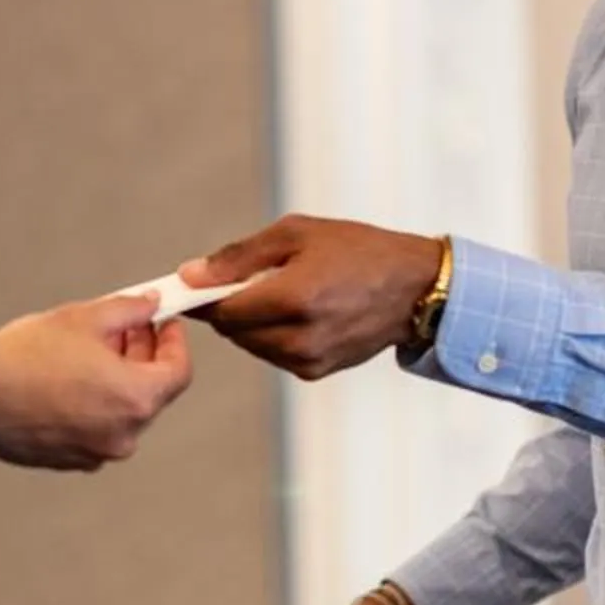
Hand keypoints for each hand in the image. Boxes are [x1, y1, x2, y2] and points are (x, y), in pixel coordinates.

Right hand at [0, 295, 193, 470]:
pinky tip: (66, 379)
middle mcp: (122, 435)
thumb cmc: (26, 357)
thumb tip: (149, 306)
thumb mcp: (85, 317)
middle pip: (149, 392)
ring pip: (119, 411)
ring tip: (88, 350)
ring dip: (115, 381)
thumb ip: (129, 310)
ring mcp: (94, 453)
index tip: (166, 324)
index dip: (175, 343)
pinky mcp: (67, 460)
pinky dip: (90, 405)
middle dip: (141, 356)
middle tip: (126, 328)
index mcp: (135, 400)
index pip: (179, 372)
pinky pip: (92, 428)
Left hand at [180, 216, 442, 379]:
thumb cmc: (357, 250)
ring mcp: (309, 360)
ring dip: (250, 321)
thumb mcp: (296, 233)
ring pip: (250, 344)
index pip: (223, 310)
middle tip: (247, 278)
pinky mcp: (316, 371)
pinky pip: (274, 354)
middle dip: (229, 306)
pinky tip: (297, 311)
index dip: (202, 297)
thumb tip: (191, 275)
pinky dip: (272, 334)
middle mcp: (300, 337)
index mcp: (294, 298)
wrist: (413, 288)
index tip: (192, 284)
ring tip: (280, 290)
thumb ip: (239, 257)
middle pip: (232, 331)